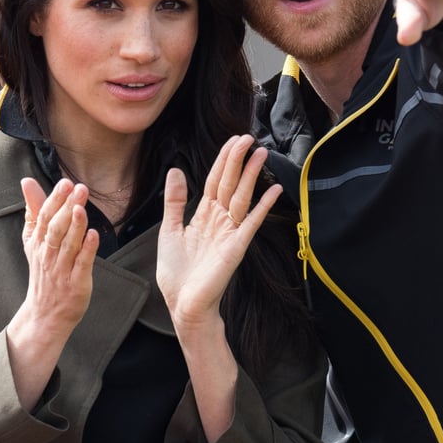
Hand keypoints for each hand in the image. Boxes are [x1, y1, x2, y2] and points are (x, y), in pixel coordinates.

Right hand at [6, 178, 98, 409]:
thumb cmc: (44, 271)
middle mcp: (47, 255)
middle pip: (55, 228)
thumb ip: (33, 209)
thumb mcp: (33, 240)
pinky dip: (87, 250)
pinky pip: (81, 265)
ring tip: (81, 206)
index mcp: (37, 242)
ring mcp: (61, 270)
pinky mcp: (76, 283)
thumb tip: (26, 181)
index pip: (43, 217)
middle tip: (78, 188)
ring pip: (67, 245)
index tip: (65, 182)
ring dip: (75, 225)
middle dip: (65, 208)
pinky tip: (94, 235)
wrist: (45, 313)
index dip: (54, 199)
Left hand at [157, 135, 282, 334]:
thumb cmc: (177, 273)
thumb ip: (175, 201)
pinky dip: (263, 205)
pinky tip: (273, 189)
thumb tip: (176, 170)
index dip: (223, 161)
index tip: (233, 141)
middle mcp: (220, 220)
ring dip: (251, 175)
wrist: (182, 304)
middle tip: (247, 138)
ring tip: (260, 153)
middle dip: (238, 161)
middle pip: (231, 184)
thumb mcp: (169, 230)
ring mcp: (230, 232)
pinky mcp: (236, 247)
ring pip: (242, 197)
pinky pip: (251, 222)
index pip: (216, 181)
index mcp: (204, 216)